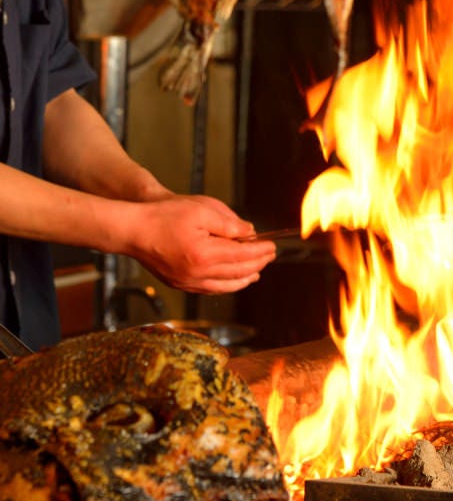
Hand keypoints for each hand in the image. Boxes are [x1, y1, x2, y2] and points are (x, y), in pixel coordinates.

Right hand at [121, 196, 275, 292]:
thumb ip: (229, 224)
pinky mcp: (179, 284)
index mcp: (204, 254)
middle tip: (269, 256)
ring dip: (244, 279)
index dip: (261, 251)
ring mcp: (187, 282)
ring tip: (256, 273)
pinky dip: (226, 285)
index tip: (273, 246)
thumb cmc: (164, 216)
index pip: (243, 256)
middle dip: (257, 265)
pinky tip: (231, 279)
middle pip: (237, 273)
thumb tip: (250, 233)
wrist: (133, 230)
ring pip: (224, 286)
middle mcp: (197, 273)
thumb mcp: (202, 211)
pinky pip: (210, 289)